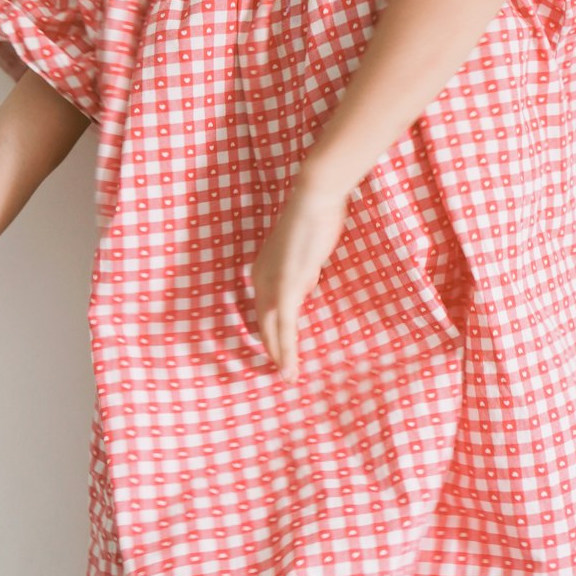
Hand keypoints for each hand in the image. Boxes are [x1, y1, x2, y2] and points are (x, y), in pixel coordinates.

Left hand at [250, 175, 349, 381]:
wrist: (314, 198)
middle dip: (272, 350)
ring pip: (271, 330)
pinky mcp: (285, 287)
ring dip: (281, 356)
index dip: (270, 332)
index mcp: (262, 269)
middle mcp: (260, 279)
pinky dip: (286, 348)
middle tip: (283, 373)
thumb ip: (303, 270)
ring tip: (288, 377)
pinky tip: (289, 365)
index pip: (264, 309)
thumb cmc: (315, 217)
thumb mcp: (307, 250)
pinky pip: (284, 326)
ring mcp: (271, 284)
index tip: (279, 350)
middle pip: (263, 324)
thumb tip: (307, 285)